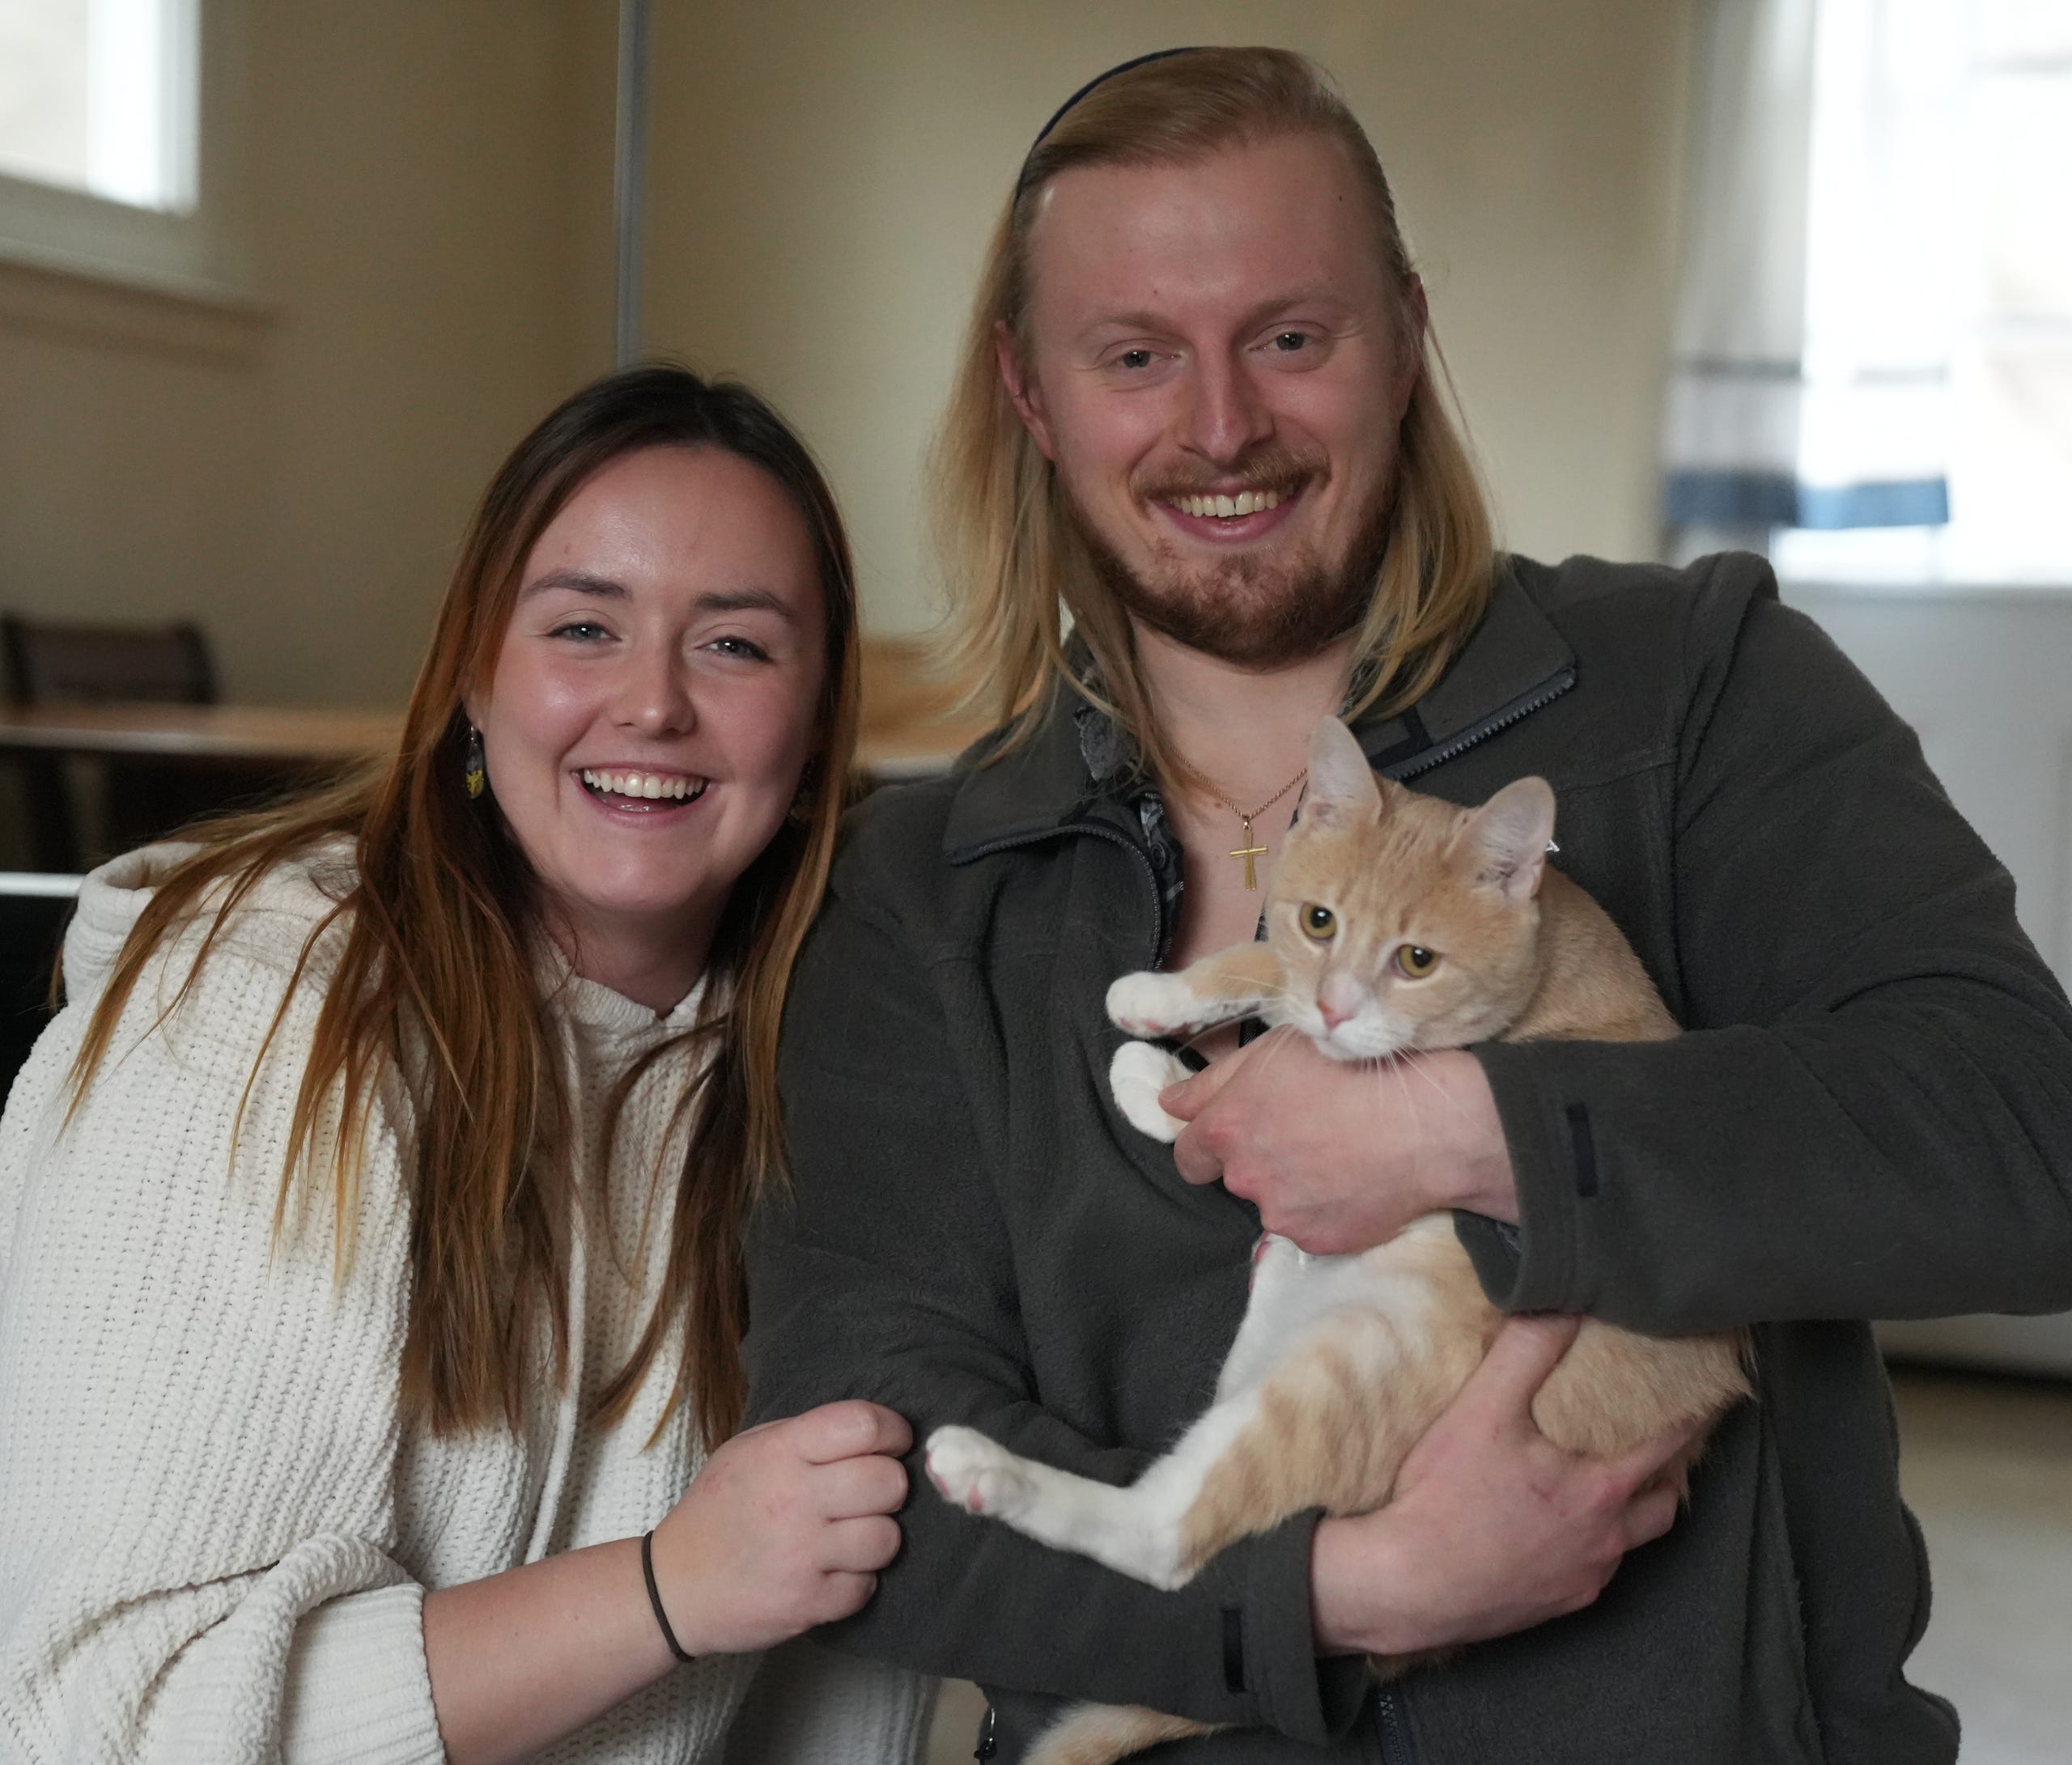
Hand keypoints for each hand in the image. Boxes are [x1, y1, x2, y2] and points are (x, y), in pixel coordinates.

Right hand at [648, 1399, 910, 1655]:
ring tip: (851, 1536)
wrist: (672, 1587)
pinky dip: (857, 1582)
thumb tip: (873, 1432)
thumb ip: (807, 1436)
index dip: (893, 1431)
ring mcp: (801, 1554)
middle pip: (888, 1482)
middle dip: (889, 1486)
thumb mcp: (749, 1450)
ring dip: (876, 1537)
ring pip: (887, 1537)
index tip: (893, 1444)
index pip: (863, 1425)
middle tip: (870, 1495)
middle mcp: (794, 1499)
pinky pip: (866, 1586)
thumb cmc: (719, 1510)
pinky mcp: (806, 1603)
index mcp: (780, 1451)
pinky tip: (833, 1571)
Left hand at [1160, 1028, 1517, 1251]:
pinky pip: (1309, 1227)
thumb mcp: (1274, 1052)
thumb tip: (1168, 1104)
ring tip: (1339, 1154)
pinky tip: (1356, 1180)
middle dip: (1258, 1160)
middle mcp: (1244, 1176)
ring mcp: (1281, 1214)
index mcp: (1226, 1128)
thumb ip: (1212, 1081)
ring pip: (1273, 1203)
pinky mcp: (1317, 1241)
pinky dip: (1326, 1210)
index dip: (1208, 1145)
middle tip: (1305, 1133)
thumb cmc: (1352, 1069)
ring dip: (1293, 1186)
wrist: (1426, 1122)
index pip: (1187, 1154)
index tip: (1237, 1135)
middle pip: (1234, 1177)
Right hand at [1311, 1315, 1694, 1654]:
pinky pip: (1588, 1573)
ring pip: (1626, 1545)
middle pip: (1660, 1508)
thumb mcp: (1483, 1410)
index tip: (1714, 1400)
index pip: (1667, 1446)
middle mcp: (1603, 1542)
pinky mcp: (1552, 1607)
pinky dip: (1584, 1547)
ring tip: (1603, 1488)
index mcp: (1600, 1491)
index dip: (1692, 1419)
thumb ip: (1526, 1351)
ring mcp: (1580, 1580)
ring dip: (1626, 1517)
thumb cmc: (1446, 1497)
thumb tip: (1561, 1303)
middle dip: (1665, 1477)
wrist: (1408, 1586)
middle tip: (1656, 1448)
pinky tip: (1552, 1532)